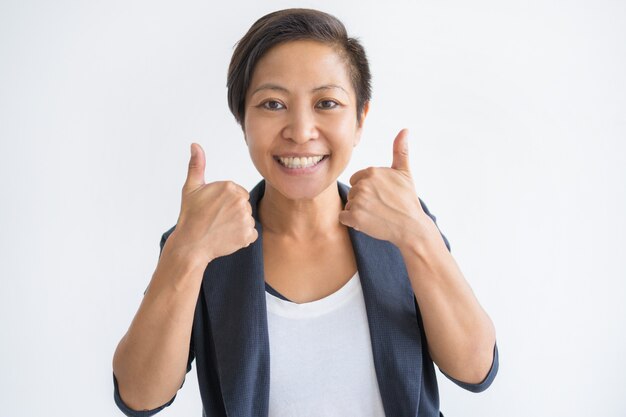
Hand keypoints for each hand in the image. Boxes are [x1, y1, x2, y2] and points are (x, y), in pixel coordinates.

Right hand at [168, 143, 257, 263]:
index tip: (214, 210)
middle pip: (244, 206)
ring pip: (248, 219)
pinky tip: (228, 237)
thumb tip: (195, 145)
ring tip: (221, 229)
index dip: (226, 203)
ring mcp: (245, 218)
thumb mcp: (191, 188)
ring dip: (238, 225)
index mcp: (230, 187)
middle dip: (233, 213)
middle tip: (216, 220)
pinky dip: (243, 237)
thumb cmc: (190, 216)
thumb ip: (197, 165)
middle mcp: (241, 201)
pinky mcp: (248, 235)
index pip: (238, 193)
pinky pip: (251, 234)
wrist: (191, 245)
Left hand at [338, 129, 437, 248]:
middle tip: (380, 207)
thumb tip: (405, 130)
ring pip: (348, 205)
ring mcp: (358, 201)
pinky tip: (367, 222)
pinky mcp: (355, 217)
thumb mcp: (405, 173)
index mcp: (372, 171)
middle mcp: (363, 184)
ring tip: (375, 215)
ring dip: (358, 212)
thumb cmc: (407, 200)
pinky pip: (343, 217)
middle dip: (362, 201)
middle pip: (352, 192)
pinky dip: (352, 222)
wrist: (411, 227)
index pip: (357, 179)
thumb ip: (400, 151)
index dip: (367, 190)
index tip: (381, 196)